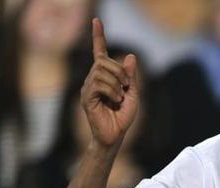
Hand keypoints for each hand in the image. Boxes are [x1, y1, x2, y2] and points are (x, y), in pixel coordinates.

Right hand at [81, 18, 137, 149]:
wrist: (116, 135)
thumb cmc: (123, 117)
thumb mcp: (133, 94)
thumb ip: (131, 76)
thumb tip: (130, 56)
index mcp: (104, 77)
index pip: (99, 52)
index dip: (98, 36)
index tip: (96, 20)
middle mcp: (93, 79)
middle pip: (103, 61)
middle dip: (119, 71)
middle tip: (127, 86)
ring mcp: (88, 88)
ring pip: (101, 72)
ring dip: (116, 83)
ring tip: (121, 97)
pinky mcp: (86, 97)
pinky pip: (98, 84)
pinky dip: (111, 91)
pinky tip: (116, 101)